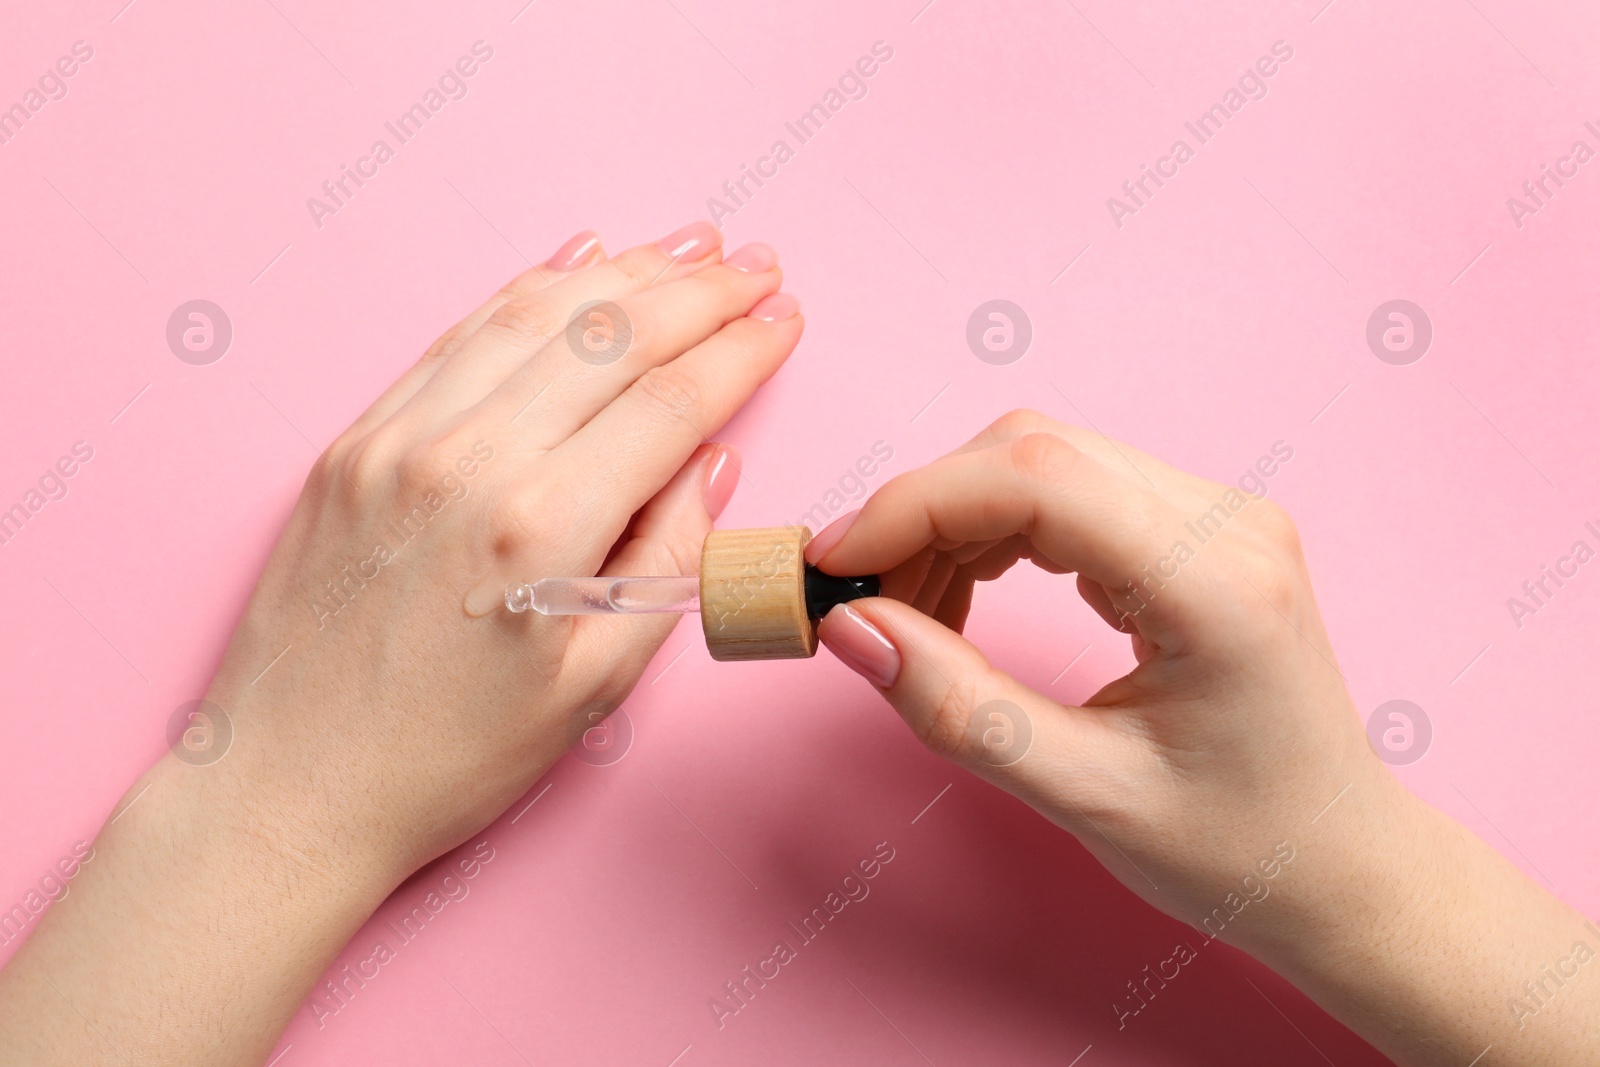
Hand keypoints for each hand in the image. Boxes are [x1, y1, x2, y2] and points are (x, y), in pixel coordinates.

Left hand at [211, 224, 800, 880]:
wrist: (286, 789)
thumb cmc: (446, 761)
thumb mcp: (590, 688)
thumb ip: (664, 564)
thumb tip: (710, 466)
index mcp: (539, 527)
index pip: (668, 403)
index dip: (739, 352)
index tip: (785, 318)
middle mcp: (467, 461)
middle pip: (608, 338)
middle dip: (697, 291)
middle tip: (755, 263)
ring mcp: (399, 441)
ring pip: (531, 317)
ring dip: (621, 273)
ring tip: (687, 247)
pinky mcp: (353, 443)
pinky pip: (454, 338)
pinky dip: (523, 291)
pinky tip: (573, 259)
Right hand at [806, 409, 1599, 1065]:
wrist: (1340, 866)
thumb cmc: (1238, 849)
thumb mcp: (1087, 798)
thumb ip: (960, 709)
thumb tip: (850, 627)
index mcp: (1216, 584)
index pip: (1037, 477)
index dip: (916, 504)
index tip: (835, 563)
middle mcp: (1227, 523)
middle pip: (1033, 451)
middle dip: (925, 513)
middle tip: (863, 603)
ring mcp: (1219, 516)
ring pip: (1043, 461)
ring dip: (955, 523)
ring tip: (914, 618)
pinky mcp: (1199, 528)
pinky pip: (1070, 490)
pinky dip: (996, 534)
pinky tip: (967, 600)